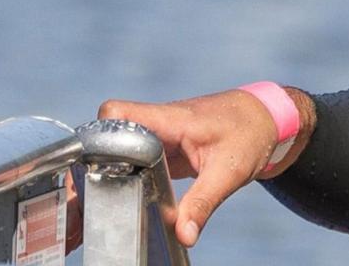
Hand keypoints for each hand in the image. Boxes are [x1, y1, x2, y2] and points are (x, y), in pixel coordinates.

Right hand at [97, 85, 314, 246]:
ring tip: (92, 206)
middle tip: (81, 198)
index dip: (98, 135)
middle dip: (92, 164)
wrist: (268, 119)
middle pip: (109, 135)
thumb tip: (184, 236)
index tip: (92, 167)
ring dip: (107, 173)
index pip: (117, 113)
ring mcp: (160, 137)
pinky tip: (122, 201)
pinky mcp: (166, 150)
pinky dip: (127, 178)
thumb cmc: (250, 133)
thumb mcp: (228, 172)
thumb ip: (203, 204)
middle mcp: (157, 124)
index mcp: (168, 119)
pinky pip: (137, 161)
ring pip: (120, 150)